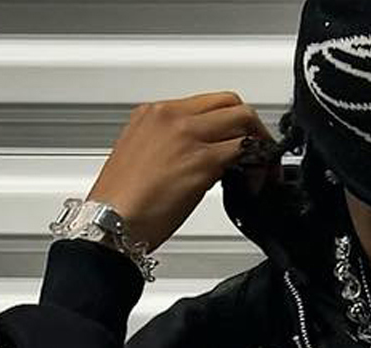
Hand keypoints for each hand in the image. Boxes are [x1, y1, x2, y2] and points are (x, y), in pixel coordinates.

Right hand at [85, 91, 276, 252]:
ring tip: (260, 173)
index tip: (240, 143)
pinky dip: (256, 166)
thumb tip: (203, 157)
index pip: (208, 103)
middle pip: (230, 103)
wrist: (110, 221)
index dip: (232, 122)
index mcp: (154, 113)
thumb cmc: (121, 203)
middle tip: (260, 154)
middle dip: (252, 128)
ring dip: (259, 145)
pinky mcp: (202, 161)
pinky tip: (254, 184)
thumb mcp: (145, 159)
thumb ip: (174, 148)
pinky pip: (243, 150)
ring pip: (242, 120)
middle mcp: (171, 116)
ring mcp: (187, 135)